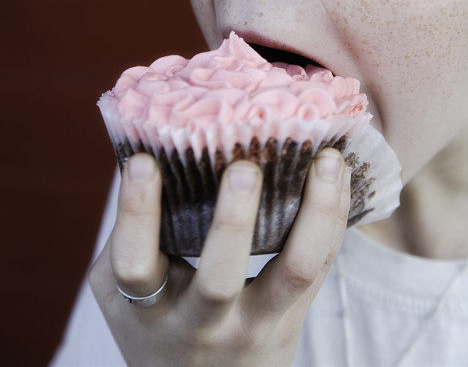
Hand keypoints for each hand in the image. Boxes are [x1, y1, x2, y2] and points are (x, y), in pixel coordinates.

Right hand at [89, 148, 350, 366]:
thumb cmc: (157, 324)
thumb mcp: (125, 294)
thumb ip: (132, 233)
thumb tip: (147, 146)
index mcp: (150, 309)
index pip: (136, 265)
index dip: (137, 213)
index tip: (144, 161)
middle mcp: (204, 323)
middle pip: (219, 280)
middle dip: (233, 221)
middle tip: (244, 167)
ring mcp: (257, 323)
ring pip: (295, 271)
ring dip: (316, 212)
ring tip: (326, 161)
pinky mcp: (296, 315)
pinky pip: (324, 263)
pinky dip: (335, 213)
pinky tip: (339, 172)